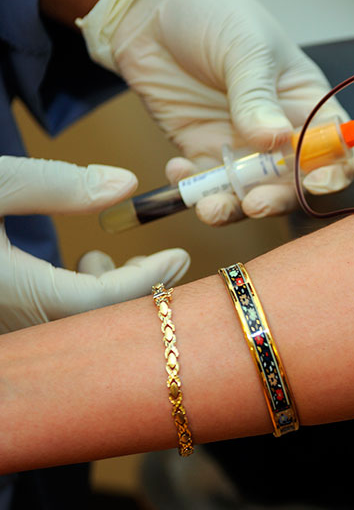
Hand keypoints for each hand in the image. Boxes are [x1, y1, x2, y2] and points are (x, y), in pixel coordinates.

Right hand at [0, 156, 189, 332]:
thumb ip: (58, 184)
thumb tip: (126, 184)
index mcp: (9, 289)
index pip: (96, 301)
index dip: (146, 280)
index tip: (179, 256)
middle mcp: (5, 316)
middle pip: (90, 321)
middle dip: (137, 291)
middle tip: (170, 262)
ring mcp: (2, 325)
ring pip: (71, 326)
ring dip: (108, 296)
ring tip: (118, 256)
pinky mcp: (2, 313)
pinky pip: (49, 320)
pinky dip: (79, 298)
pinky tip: (85, 265)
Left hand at [77, 0, 353, 225]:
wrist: (149, 4)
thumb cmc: (213, 11)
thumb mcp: (245, 48)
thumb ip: (258, 97)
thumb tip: (276, 140)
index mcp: (307, 102)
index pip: (337, 148)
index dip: (335, 171)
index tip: (315, 183)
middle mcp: (280, 131)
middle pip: (294, 182)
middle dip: (277, 198)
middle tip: (255, 203)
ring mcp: (241, 144)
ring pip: (249, 193)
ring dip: (232, 206)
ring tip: (209, 206)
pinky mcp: (202, 150)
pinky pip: (206, 186)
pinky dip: (195, 191)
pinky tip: (178, 172)